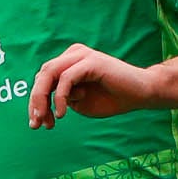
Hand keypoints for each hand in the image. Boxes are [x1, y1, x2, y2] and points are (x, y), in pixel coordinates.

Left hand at [30, 44, 156, 127]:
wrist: (141, 94)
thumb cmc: (112, 99)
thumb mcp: (81, 102)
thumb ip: (62, 98)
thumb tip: (42, 103)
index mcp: (69, 61)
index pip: (43, 79)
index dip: (36, 102)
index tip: (38, 125)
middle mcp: (73, 54)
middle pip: (42, 75)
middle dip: (36, 101)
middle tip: (36, 124)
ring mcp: (82, 55)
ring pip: (50, 73)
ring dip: (43, 99)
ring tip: (46, 120)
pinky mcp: (91, 61)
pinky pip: (67, 77)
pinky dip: (61, 97)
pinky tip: (62, 113)